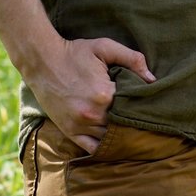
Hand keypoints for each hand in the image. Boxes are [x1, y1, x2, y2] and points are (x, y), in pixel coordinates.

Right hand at [22, 36, 155, 153]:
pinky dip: (104, 147)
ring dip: (120, 135)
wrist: (42, 61)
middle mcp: (93, 114)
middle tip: (144, 119)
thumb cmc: (75, 53)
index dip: (141, 103)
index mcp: (105, 94)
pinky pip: (91, 148)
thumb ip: (132, 59)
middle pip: (122, 124)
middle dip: (132, 121)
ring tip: (132, 131)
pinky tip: (113, 143)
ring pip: (109, 139)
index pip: (133, 105)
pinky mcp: (70, 132)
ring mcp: (80, 125)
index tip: (147, 101)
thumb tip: (152, 80)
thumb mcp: (105, 47)